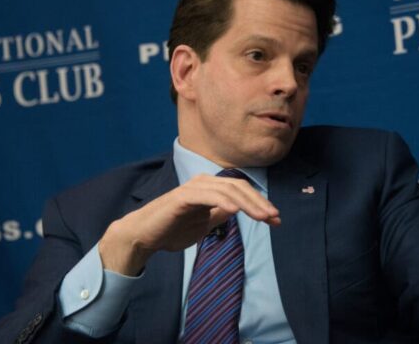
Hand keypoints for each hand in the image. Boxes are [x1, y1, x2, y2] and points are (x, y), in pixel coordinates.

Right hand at [98, 174, 279, 274]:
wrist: (143, 236)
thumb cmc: (172, 230)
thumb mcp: (204, 224)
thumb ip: (220, 214)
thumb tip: (239, 208)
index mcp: (209, 188)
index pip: (240, 191)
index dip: (259, 203)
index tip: (275, 219)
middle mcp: (203, 182)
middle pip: (238, 187)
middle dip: (259, 202)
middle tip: (275, 217)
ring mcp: (192, 187)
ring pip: (227, 190)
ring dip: (248, 203)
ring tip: (263, 217)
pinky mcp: (182, 196)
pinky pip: (208, 196)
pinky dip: (224, 201)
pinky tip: (237, 210)